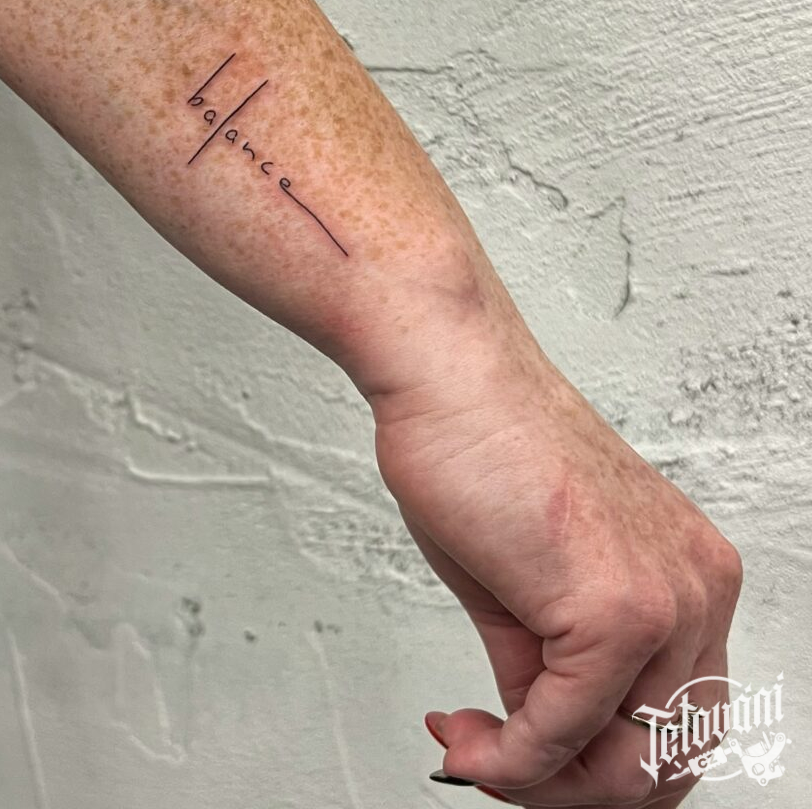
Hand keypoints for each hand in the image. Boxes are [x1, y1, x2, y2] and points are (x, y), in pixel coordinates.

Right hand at [368, 330, 742, 806]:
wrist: (450, 379)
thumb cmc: (479, 451)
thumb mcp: (526, 581)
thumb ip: (549, 668)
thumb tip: (536, 739)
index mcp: (690, 576)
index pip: (672, 722)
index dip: (588, 761)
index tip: (509, 744)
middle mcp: (698, 591)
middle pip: (666, 762)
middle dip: (570, 789)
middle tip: (493, 759)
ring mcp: (665, 600)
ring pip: (629, 770)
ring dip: (539, 783)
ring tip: (473, 746)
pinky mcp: (613, 608)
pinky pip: (562, 734)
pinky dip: (509, 759)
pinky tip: (463, 731)